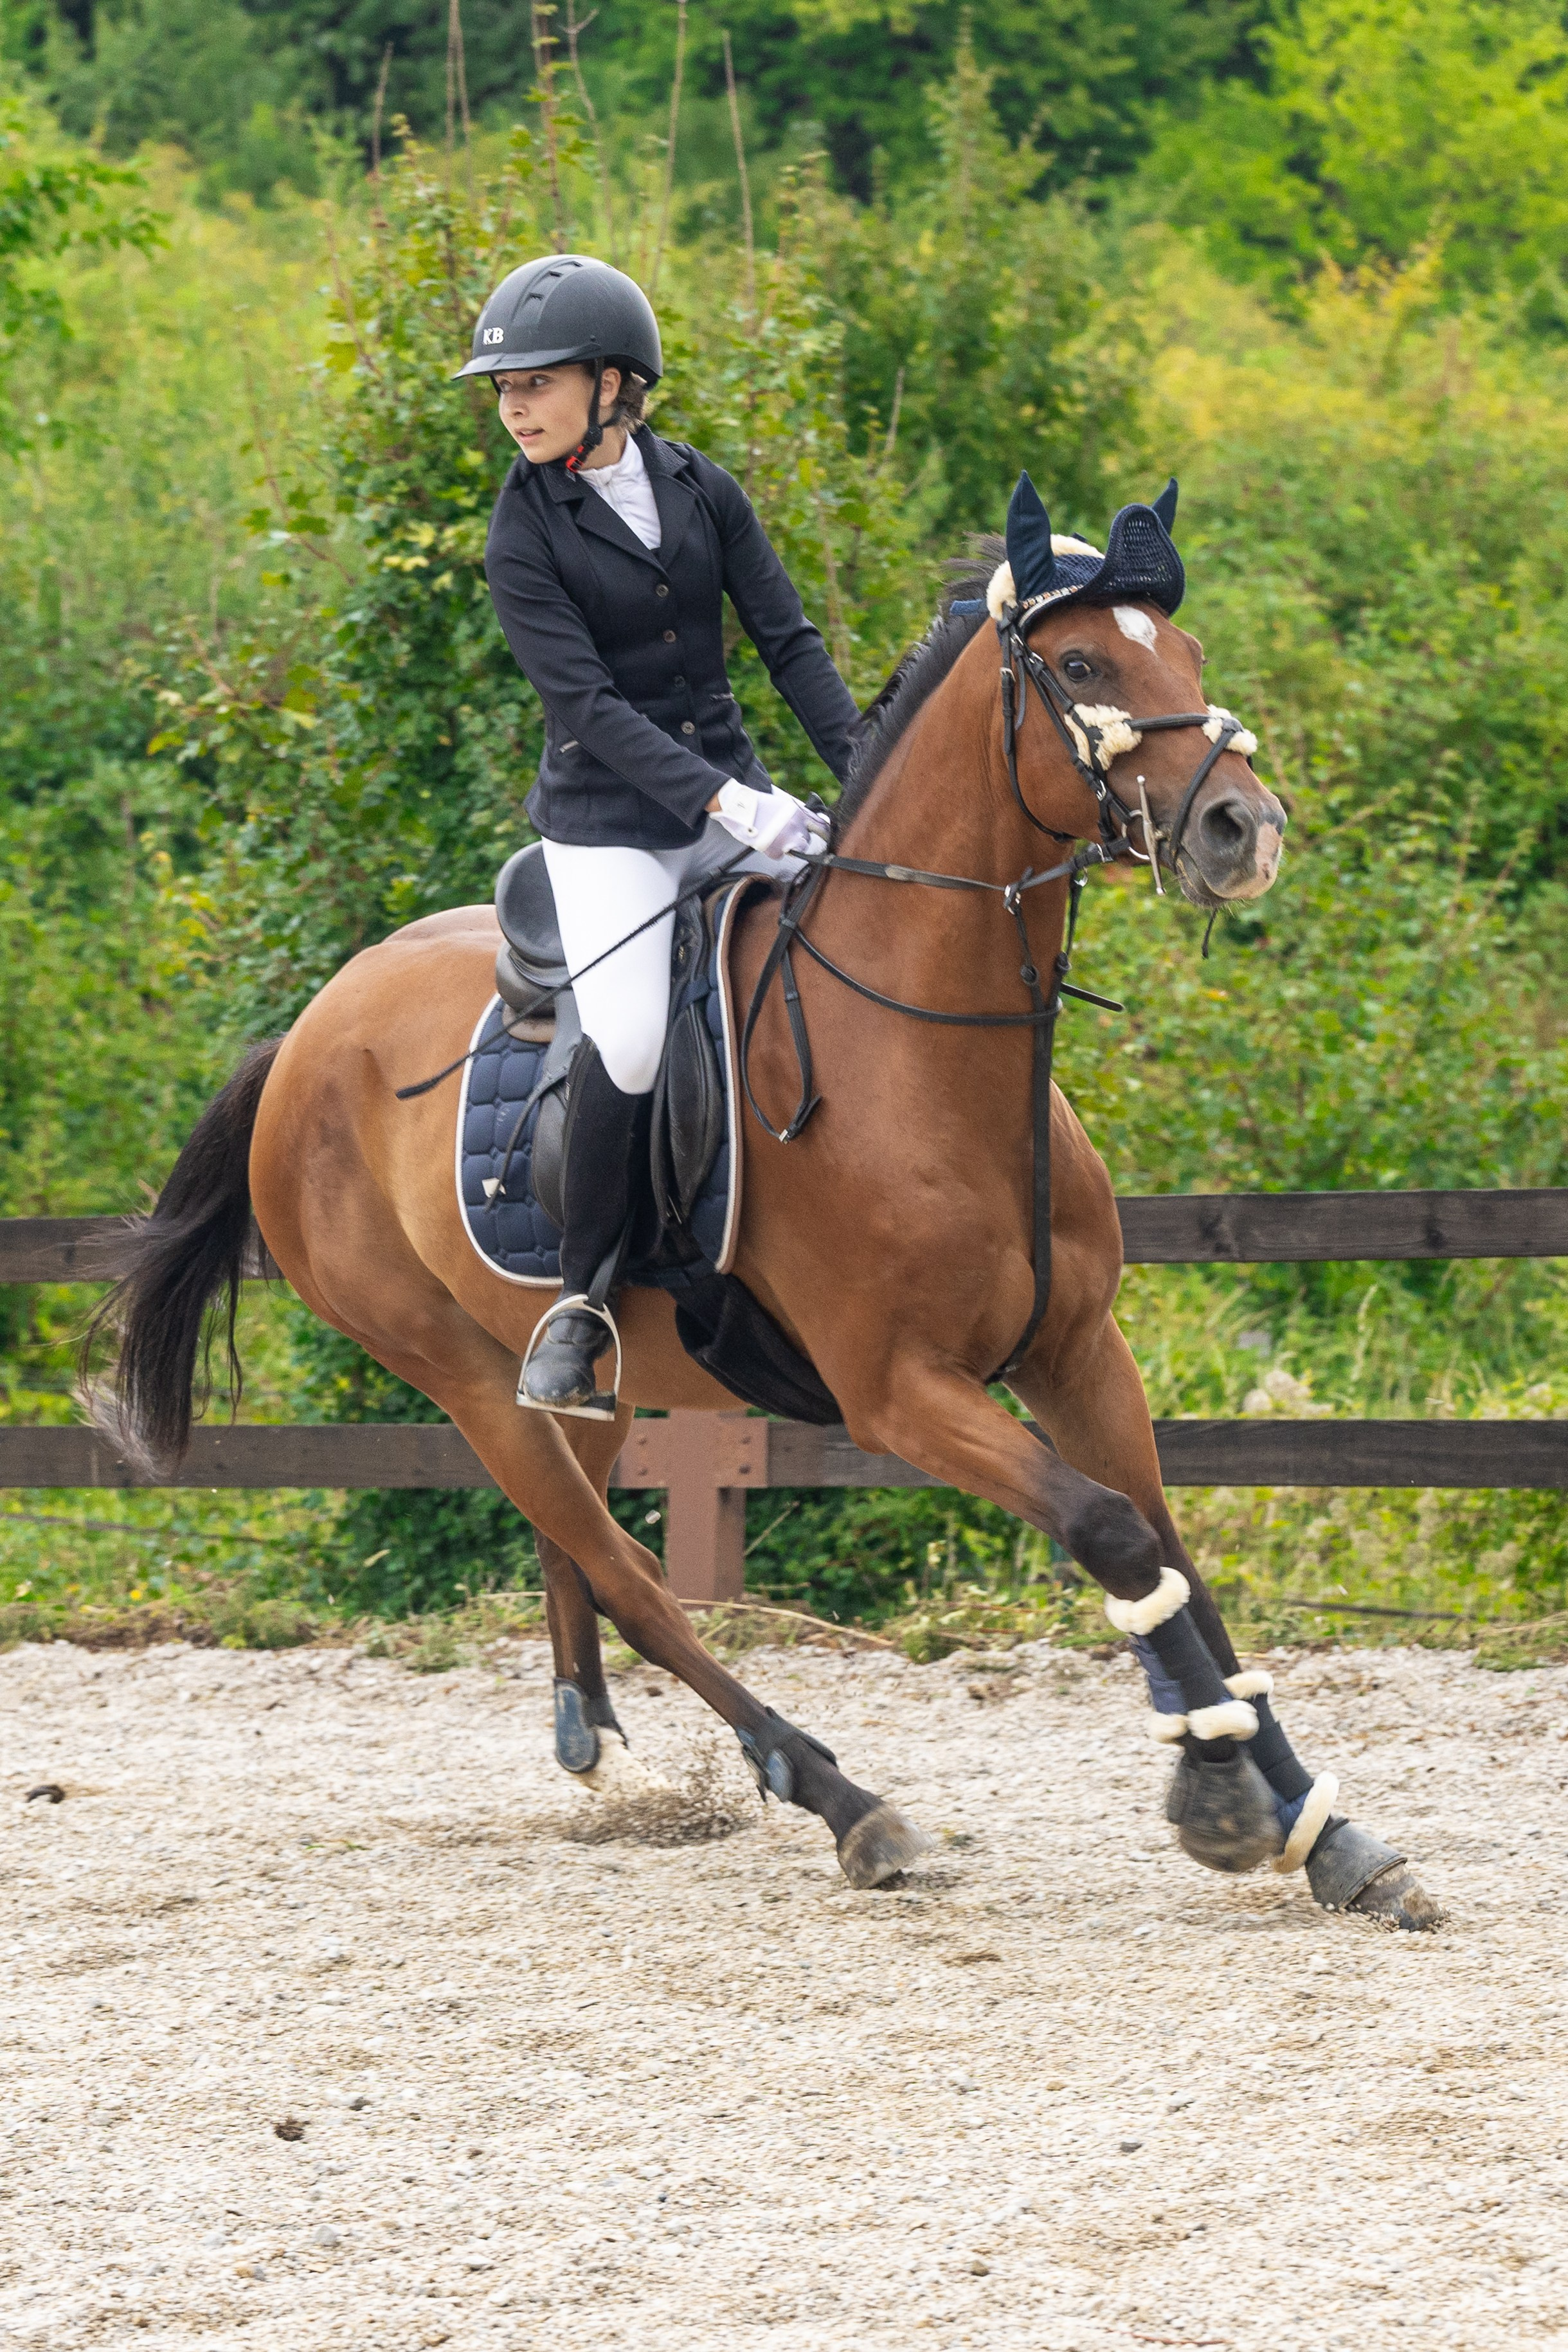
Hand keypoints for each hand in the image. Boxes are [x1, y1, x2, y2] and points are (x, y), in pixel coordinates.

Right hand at [713, 780, 829, 860]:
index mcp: (799, 813)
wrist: (739, 807)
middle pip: (807, 841)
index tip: (824, 838)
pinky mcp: (774, 850)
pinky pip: (779, 855)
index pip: (821, 827)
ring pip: (796, 850)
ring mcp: (786, 839)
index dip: (824, 834)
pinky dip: (774, 851)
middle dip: (800, 840)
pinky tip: (766, 841)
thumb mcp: (784, 803)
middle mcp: (796, 826)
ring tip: (776, 838)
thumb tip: (810, 823)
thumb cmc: (760, 804)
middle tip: (789, 837)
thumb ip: (798, 814)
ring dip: (789, 847)